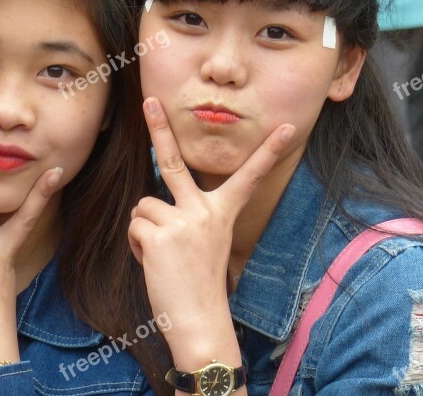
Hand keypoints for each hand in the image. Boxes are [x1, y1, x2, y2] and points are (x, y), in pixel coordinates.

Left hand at [128, 98, 293, 367]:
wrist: (199, 323)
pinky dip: (138, 245)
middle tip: (149, 99)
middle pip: (174, 161)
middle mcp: (205, 212)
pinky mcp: (160, 235)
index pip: (248, 176)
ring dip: (146, 230)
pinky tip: (155, 264)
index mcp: (222, 213)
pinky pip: (136, 226)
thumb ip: (187, 217)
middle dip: (160, 128)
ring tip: (163, 255)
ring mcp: (182, 221)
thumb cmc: (200, 285)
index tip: (286, 127)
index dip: (268, 152)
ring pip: (144, 206)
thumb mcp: (205, 244)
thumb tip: (150, 203)